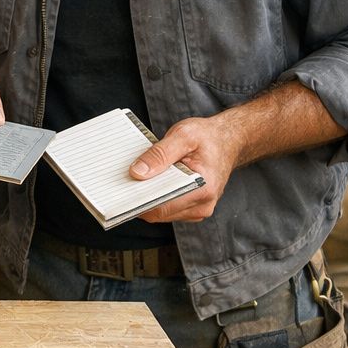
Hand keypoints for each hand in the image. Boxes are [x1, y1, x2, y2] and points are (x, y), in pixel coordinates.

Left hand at [127, 113, 244, 223]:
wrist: (227, 141)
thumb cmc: (208, 137)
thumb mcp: (183, 135)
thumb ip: (159, 154)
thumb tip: (137, 172)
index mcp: (203, 188)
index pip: (162, 206)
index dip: (138, 201)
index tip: (119, 192)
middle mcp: (203, 204)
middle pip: (159, 212)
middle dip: (139, 199)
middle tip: (122, 181)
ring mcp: (198, 209)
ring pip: (161, 213)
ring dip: (147, 198)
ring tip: (139, 178)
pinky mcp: (192, 208)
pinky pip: (167, 209)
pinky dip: (155, 197)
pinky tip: (150, 182)